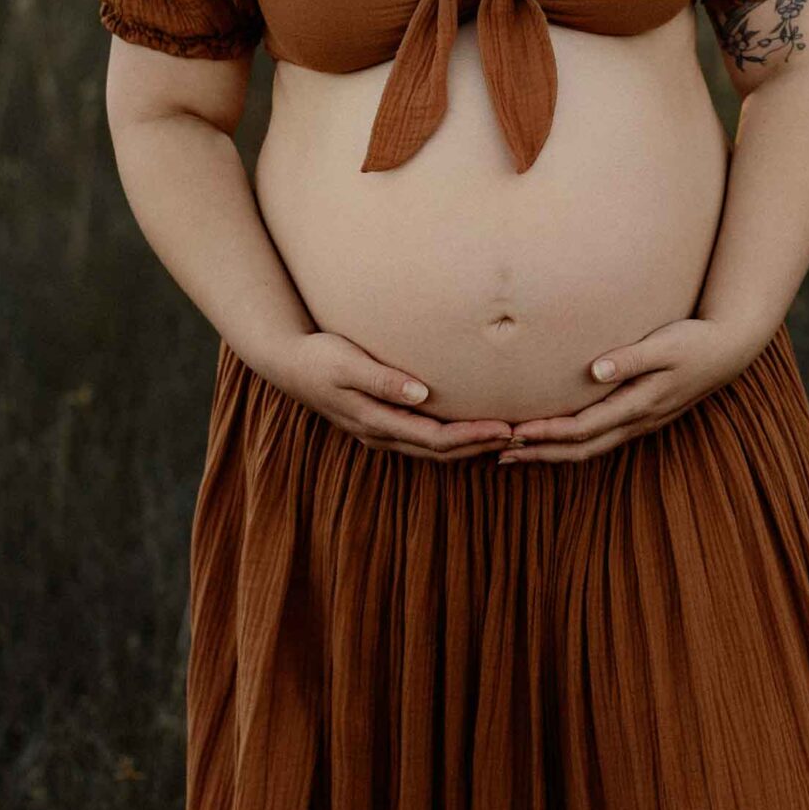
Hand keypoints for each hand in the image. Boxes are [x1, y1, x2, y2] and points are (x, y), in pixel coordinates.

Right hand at [275, 332, 514, 462]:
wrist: (288, 363)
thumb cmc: (319, 357)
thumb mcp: (347, 363)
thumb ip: (382, 379)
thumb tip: (421, 394)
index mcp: (376, 423)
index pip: (435, 439)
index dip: (472, 437)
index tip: (506, 428)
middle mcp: (381, 435)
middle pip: (441, 452)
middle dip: (480, 447)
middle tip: (521, 436)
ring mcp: (381, 433)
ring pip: (433, 451)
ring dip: (469, 447)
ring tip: (504, 436)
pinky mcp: (382, 424)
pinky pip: (424, 440)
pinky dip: (451, 439)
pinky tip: (469, 429)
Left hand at [497, 316, 767, 464]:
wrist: (728, 350)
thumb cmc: (695, 342)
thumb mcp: (665, 345)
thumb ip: (630, 358)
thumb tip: (594, 370)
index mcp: (639, 405)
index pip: (583, 428)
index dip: (547, 433)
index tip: (515, 432)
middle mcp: (637, 422)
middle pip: (581, 449)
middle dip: (540, 453)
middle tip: (499, 454)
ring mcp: (639, 423)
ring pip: (589, 449)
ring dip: (552, 453)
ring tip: (516, 452)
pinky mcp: (640, 416)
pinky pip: (599, 439)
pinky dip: (571, 443)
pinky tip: (554, 438)